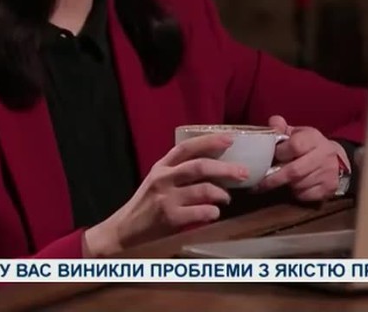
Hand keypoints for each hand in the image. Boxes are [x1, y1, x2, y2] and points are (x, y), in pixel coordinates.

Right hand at [83, 133, 248, 256]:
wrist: (124, 229)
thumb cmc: (146, 204)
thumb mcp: (158, 180)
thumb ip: (179, 171)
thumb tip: (216, 166)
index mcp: (161, 165)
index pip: (187, 146)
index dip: (209, 141)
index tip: (230, 139)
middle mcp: (163, 178)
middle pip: (199, 166)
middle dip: (226, 168)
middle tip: (243, 172)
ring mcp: (166, 198)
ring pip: (203, 189)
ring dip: (222, 193)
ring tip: (227, 198)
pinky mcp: (169, 218)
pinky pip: (200, 212)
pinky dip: (212, 212)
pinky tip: (214, 213)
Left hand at [253, 115, 342, 201]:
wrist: (337, 160)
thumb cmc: (310, 146)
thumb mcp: (298, 133)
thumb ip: (282, 128)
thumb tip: (272, 123)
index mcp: (314, 138)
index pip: (295, 146)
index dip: (280, 152)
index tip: (273, 156)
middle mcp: (324, 156)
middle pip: (294, 171)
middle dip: (274, 178)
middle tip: (260, 182)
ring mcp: (328, 174)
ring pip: (298, 185)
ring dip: (285, 185)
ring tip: (279, 182)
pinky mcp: (329, 189)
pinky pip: (305, 195)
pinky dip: (296, 193)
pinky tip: (294, 187)